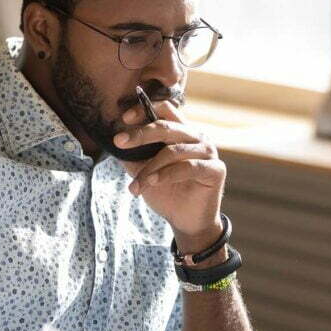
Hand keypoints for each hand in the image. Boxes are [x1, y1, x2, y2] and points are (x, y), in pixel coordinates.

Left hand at [114, 100, 224, 250]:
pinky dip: (165, 175)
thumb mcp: (144, 171)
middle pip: (167, 127)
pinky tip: (151, 183)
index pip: (166, 110)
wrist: (185, 221)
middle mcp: (197, 137)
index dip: (145, 109)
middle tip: (119, 142)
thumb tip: (116, 142)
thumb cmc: (166, 192)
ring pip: (173, 151)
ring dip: (149, 168)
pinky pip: (187, 167)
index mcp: (182, 132)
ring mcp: (208, 152)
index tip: (125, 118)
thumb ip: (134, 155)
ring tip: (135, 186)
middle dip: (141, 134)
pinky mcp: (215, 169)